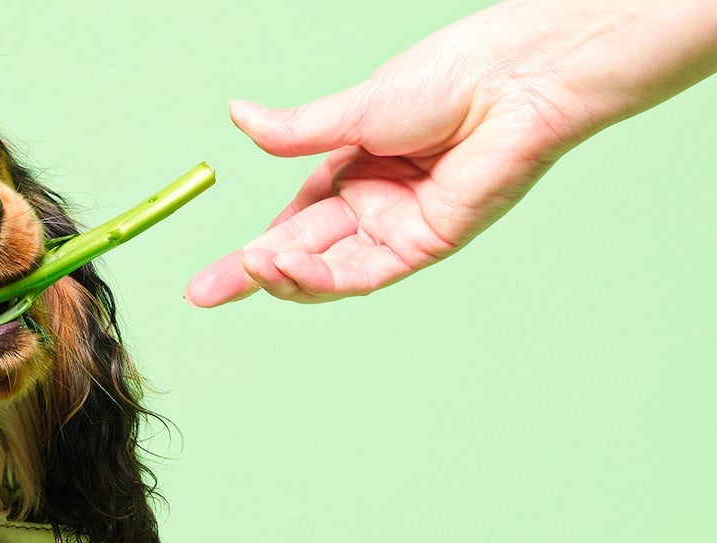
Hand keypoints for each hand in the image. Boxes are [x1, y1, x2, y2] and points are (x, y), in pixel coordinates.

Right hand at [187, 10, 588, 305]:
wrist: (512, 80)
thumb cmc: (448, 78)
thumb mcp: (353, 108)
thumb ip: (295, 130)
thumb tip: (238, 115)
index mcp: (352, 168)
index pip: (291, 223)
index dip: (250, 252)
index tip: (208, 278)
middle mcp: (373, 204)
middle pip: (302, 254)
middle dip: (252, 275)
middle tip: (204, 292)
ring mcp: (399, 227)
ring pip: (330, 270)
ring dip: (286, 276)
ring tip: (251, 269)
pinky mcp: (426, 243)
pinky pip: (366, 272)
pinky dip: (325, 276)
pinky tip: (289, 266)